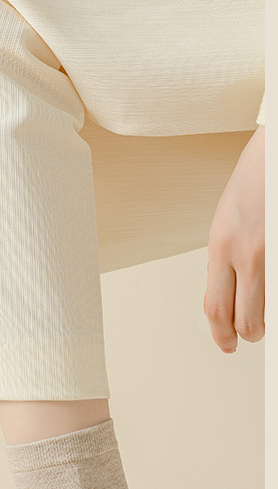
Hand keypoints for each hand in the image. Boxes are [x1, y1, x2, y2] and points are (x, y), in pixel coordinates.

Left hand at [204, 124, 264, 351]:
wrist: (276, 145)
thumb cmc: (260, 174)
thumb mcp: (228, 218)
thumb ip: (226, 255)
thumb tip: (228, 291)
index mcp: (222, 244)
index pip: (216, 308)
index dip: (220, 333)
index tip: (226, 342)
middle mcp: (248, 252)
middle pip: (246, 318)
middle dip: (250, 333)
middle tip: (252, 335)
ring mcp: (274, 254)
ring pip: (270, 311)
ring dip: (268, 320)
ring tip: (266, 318)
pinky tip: (275, 292)